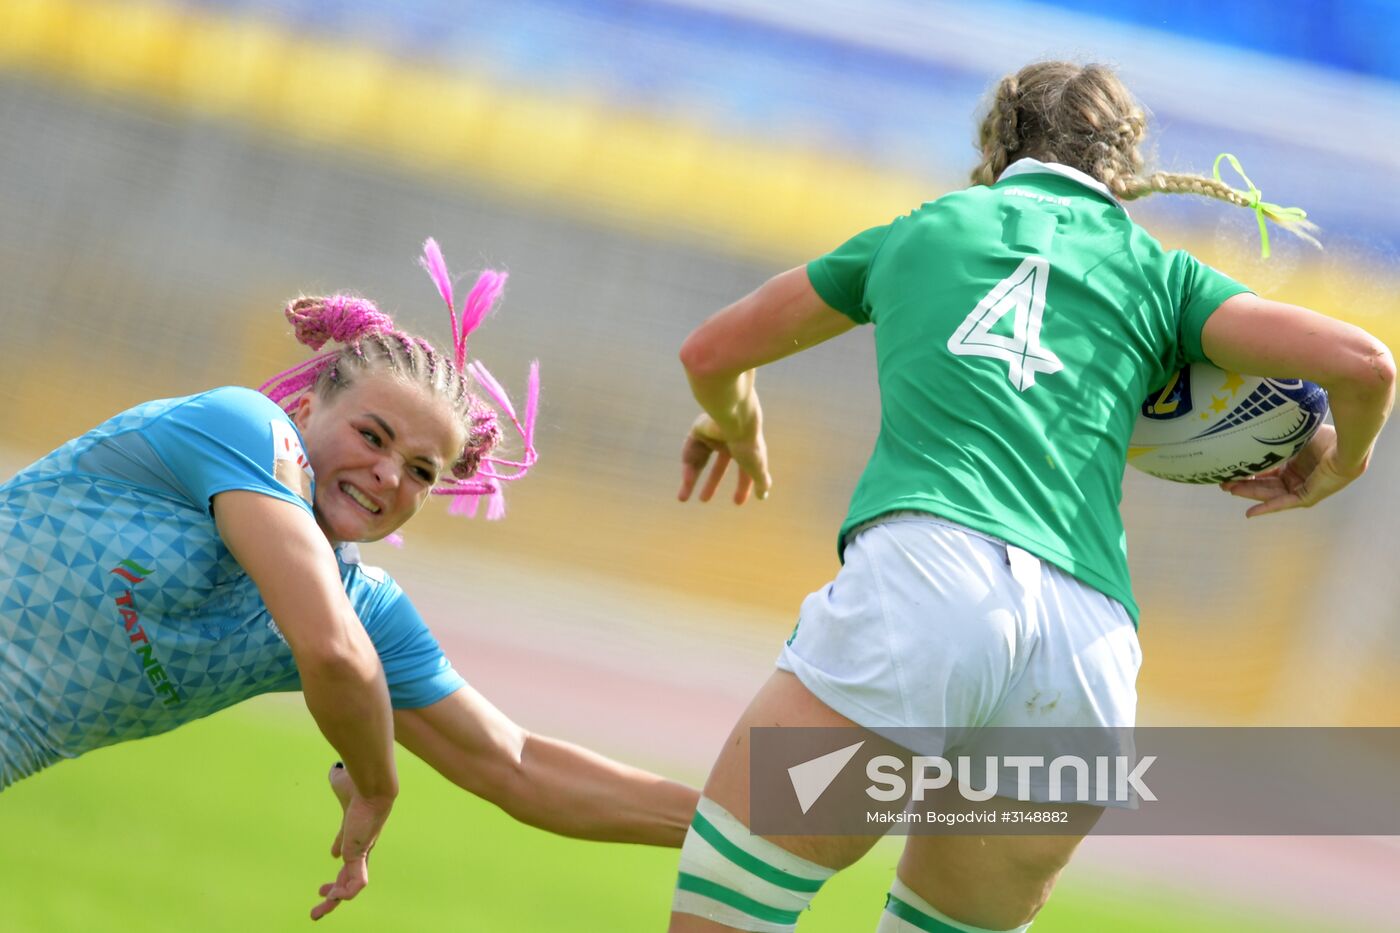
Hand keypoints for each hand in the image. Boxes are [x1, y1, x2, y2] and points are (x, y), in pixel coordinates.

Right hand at [311, 762, 392, 920]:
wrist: (373, 786)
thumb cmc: (359, 782)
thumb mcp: (342, 783)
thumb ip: (338, 778)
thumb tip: (337, 768)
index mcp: (355, 831)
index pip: (349, 847)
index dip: (340, 852)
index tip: (332, 854)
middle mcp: (360, 844)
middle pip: (350, 872)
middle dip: (336, 887)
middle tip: (322, 894)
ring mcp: (361, 853)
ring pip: (351, 884)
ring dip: (334, 900)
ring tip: (317, 913)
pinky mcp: (359, 856)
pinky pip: (355, 884)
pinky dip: (345, 893)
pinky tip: (332, 897)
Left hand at [678, 411, 771, 503]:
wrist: (734, 419)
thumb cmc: (748, 444)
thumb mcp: (756, 467)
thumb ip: (761, 481)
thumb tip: (763, 496)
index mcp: (745, 449)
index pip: (743, 471)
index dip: (742, 487)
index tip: (737, 502)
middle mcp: (728, 442)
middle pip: (718, 467)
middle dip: (712, 484)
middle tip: (704, 500)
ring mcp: (712, 436)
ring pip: (700, 461)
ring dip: (691, 480)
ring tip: (683, 499)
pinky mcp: (698, 431)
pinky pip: (690, 453)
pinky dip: (687, 470)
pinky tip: (686, 483)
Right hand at [1219, 425, 1363, 516]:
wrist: (1346, 445)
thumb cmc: (1326, 437)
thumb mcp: (1293, 438)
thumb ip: (1275, 437)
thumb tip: (1254, 419)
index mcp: (1296, 462)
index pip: (1268, 470)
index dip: (1249, 470)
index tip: (1231, 468)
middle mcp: (1298, 477)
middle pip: (1266, 484)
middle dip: (1244, 484)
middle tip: (1223, 482)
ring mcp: (1303, 488)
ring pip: (1271, 494)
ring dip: (1250, 494)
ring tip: (1230, 489)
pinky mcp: (1309, 497)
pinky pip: (1284, 503)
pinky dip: (1268, 508)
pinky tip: (1250, 513)